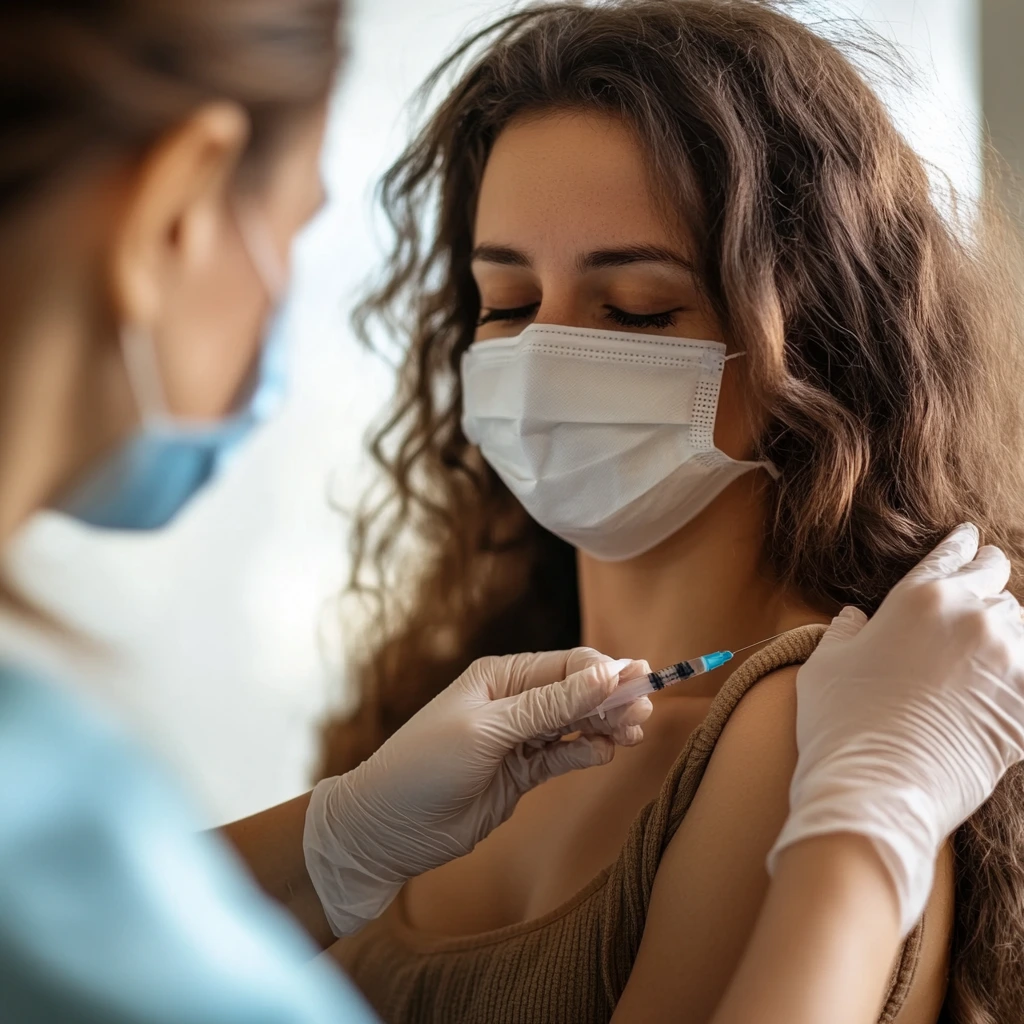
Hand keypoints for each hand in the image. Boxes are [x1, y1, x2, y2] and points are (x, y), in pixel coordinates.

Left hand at [304, 648, 651, 935]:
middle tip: (645, 711)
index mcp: (501, 677)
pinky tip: (605, 752)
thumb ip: (550, 706)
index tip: (642, 679)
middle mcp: (513, 702)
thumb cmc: (425, 765)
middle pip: (577, 693)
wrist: (386, 829)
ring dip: (605, 725)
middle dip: (612, 698)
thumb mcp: (489, 729)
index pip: (567, 664)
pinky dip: (586, 752)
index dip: (605, 670)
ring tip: (634, 732)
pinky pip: (563, 756)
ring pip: (576, 724)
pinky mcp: (521, 774)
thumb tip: (606, 673)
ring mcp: (518, 739)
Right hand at [768, 524, 1023, 934]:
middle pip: (996, 581)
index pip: (950, 554)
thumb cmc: (840, 720)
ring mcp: (1007, 661)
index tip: (968, 536)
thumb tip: (856, 618)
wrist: (877, 785)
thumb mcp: (826, 662)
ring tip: (988, 636)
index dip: (960, 542)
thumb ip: (847, 630)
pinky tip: (1007, 678)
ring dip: (1003, 626)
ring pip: (1018, 625)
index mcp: (919, 597)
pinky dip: (1016, 671)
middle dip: (989, 574)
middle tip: (987, 572)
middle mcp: (971, 617)